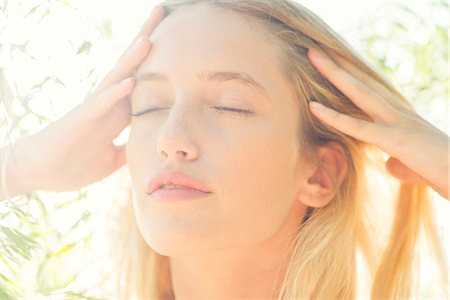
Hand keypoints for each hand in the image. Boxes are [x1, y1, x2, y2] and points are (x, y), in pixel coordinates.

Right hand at [9, 5, 165, 193]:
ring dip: (133, 59)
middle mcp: (109, 103)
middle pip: (132, 68)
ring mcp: (95, 109)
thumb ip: (129, 148)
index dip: (160, 63)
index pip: (143, 82)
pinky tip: (130, 81)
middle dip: (147, 42)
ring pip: (117, 78)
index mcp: (119, 112)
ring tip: (149, 36)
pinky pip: (100, 104)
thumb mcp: (113, 158)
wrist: (43, 173)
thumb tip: (148, 148)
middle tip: (162, 14)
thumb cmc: (75, 164)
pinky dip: (115, 93)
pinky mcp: (81, 120)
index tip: (178, 46)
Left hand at [307, 48, 448, 199]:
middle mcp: (397, 111)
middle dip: (338, 63)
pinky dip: (334, 117)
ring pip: (359, 92)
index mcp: (400, 114)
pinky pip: (358, 127)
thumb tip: (391, 164)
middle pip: (363, 81)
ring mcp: (396, 122)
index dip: (351, 72)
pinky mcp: (394, 139)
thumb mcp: (414, 161)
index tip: (332, 59)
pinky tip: (313, 107)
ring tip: (313, 56)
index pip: (371, 87)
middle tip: (315, 48)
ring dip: (334, 73)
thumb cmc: (441, 169)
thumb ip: (399, 158)